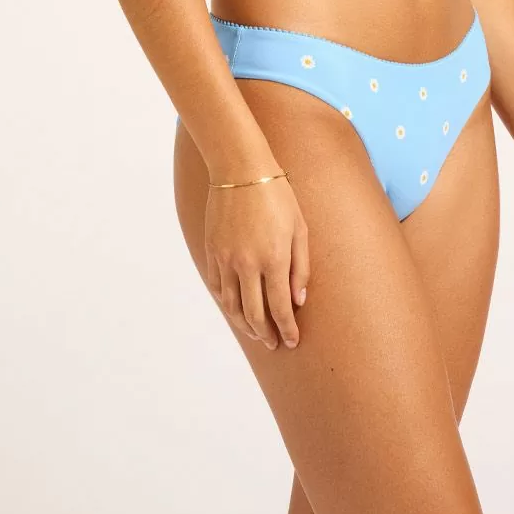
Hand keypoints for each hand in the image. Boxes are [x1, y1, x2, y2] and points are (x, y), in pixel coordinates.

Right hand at [203, 169, 309, 350]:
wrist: (240, 170)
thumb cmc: (277, 195)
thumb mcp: (300, 228)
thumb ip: (301, 267)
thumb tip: (299, 300)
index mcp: (274, 258)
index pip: (281, 307)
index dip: (287, 329)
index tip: (292, 341)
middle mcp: (248, 264)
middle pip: (254, 314)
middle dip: (266, 334)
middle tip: (274, 343)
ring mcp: (226, 259)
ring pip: (232, 305)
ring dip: (244, 324)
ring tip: (255, 332)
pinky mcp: (212, 251)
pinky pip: (218, 287)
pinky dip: (227, 302)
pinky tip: (236, 307)